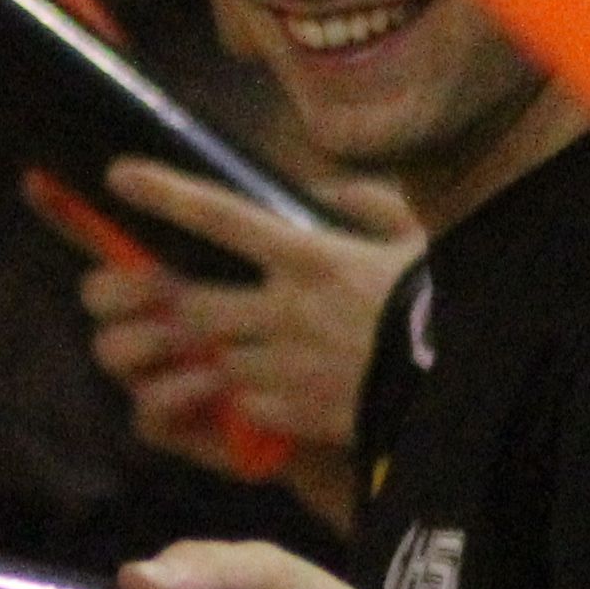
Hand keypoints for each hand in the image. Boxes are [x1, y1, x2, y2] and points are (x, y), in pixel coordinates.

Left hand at [81, 162, 416, 474]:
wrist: (470, 389)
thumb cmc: (443, 306)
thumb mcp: (416, 242)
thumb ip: (370, 206)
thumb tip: (325, 189)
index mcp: (315, 257)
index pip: (222, 217)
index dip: (166, 194)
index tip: (119, 176)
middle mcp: (288, 308)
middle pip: (188, 301)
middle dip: (159, 300)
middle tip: (135, 295)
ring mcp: (284, 364)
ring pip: (207, 356)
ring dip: (202, 352)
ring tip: (210, 345)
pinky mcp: (289, 412)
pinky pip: (238, 402)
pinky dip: (240, 396)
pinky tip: (260, 389)